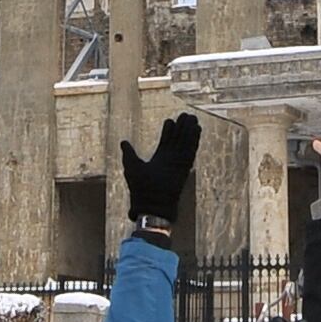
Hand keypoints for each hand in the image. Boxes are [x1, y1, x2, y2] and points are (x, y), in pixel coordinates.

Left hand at [120, 113, 199, 230]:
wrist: (151, 206)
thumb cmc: (139, 190)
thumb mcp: (132, 167)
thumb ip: (129, 153)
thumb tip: (123, 142)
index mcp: (159, 159)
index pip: (166, 141)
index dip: (168, 130)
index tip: (170, 120)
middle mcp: (170, 160)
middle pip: (178, 139)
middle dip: (182, 127)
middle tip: (186, 115)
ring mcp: (178, 163)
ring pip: (185, 143)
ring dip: (189, 131)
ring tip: (193, 118)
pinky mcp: (184, 168)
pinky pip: (191, 151)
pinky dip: (194, 140)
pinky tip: (197, 130)